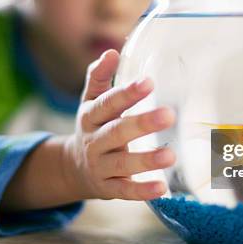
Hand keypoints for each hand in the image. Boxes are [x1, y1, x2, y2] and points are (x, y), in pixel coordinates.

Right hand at [63, 50, 175, 200]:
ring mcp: (100, 166)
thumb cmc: (93, 127)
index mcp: (91, 116)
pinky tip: (161, 187)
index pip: (108, 103)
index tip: (148, 82)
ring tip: (170, 155)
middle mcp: (94, 141)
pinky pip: (125, 191)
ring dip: (145, 160)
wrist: (72, 168)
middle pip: (117, 132)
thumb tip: (111, 52)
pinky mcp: (108, 188)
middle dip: (142, 124)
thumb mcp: (90, 101)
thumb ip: (100, 77)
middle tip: (168, 114)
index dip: (127, 93)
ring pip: (122, 164)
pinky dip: (142, 191)